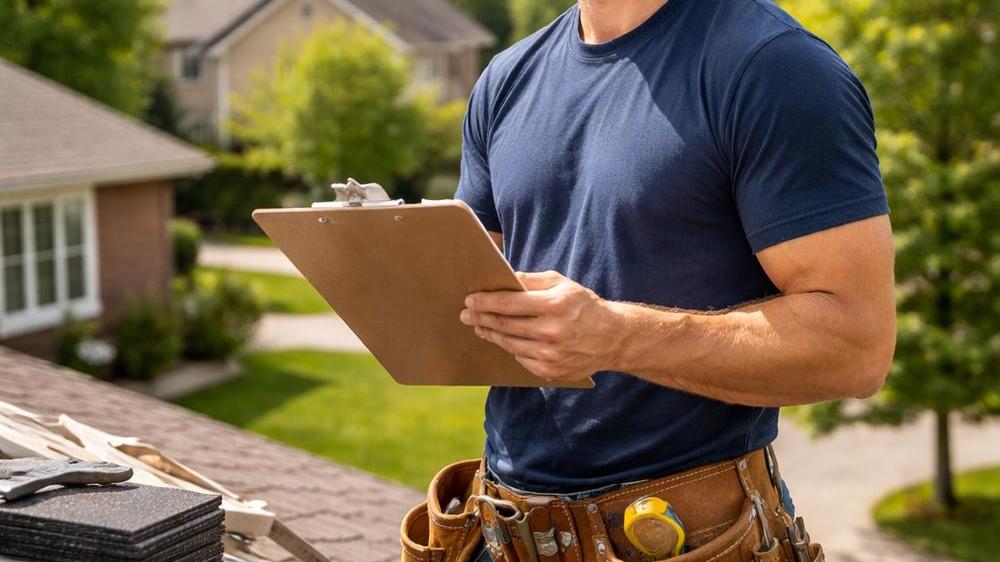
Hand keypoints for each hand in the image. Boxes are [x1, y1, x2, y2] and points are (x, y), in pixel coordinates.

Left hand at [460, 270, 626, 383]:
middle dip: (481, 317)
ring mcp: (550, 355)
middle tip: (465, 313)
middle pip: (504, 325)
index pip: (509, 304)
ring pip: (509, 344)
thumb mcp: (562, 284)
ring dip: (490, 334)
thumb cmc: (584, 306)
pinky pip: (520, 358)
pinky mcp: (550, 371)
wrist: (612, 338)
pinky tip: (503, 339)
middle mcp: (552, 332)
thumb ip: (532, 281)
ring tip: (480, 325)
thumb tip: (505, 279)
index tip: (470, 300)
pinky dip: (510, 347)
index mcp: (554, 306)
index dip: (485, 302)